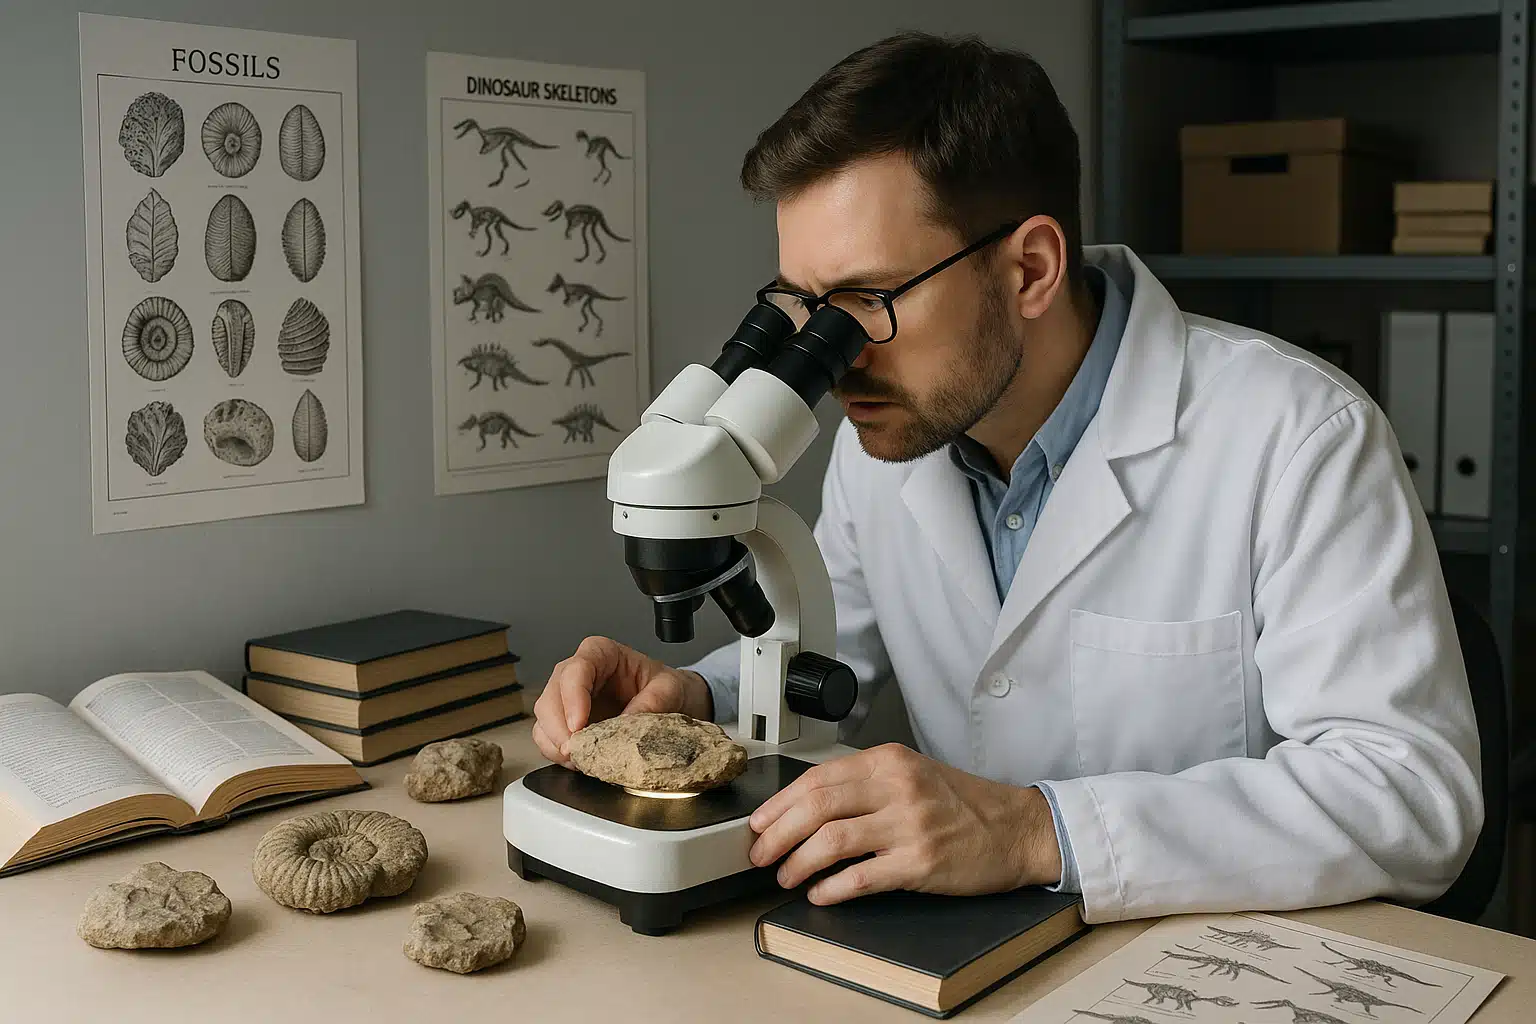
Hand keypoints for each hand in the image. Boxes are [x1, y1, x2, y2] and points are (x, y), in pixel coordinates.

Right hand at [532, 636, 713, 766]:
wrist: (667, 703)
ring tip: (580, 759)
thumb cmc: (663, 687)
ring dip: (556, 743)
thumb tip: (627, 725)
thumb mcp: (669, 689)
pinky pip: (547, 737)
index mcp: (601, 653)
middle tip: (576, 751)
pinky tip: (578, 760)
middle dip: (559, 728)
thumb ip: (653, 702)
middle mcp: (578, 672)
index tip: (579, 725)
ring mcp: (568, 697)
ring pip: (544, 718)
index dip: (573, 698)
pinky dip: (557, 753)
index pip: (576, 670)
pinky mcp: (565, 722)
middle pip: (552, 696)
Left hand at [747, 743, 1061, 904]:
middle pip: (817, 807)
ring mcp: (910, 825)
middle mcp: (898, 787)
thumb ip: (864, 783)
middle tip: (760, 853)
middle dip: (777, 834)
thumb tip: (806, 807)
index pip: (818, 778)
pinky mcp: (920, 863)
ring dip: (797, 863)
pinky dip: (831, 889)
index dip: (780, 803)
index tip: (760, 822)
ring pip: (831, 841)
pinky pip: (860, 878)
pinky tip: (819, 894)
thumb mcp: (912, 774)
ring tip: (784, 876)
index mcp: (890, 761)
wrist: (1016, 829)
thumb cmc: (962, 804)